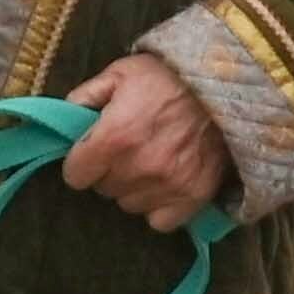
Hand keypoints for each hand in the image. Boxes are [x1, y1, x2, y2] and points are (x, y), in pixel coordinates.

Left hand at [57, 52, 232, 231]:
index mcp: (114, 137)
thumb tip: (65, 118)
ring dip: (133, 187)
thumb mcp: (121, 72)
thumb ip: (86, 96)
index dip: (81, 161)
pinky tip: (164, 183)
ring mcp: (167, 185)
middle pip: (103, 189)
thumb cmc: (169, 76)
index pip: (75, 176)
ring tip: (148, 162)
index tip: (92, 151)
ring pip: (129, 204)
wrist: (227, 85)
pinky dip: (159, 206)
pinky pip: (159, 221)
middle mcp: (138, 167)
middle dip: (108, 171)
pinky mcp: (192, 197)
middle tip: (126, 149)